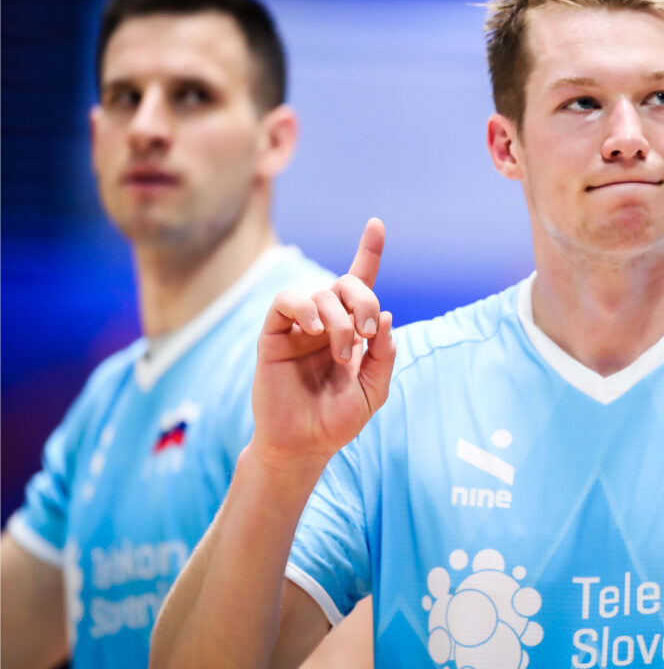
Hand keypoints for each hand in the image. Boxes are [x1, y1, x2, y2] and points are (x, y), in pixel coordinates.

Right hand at [250, 218, 396, 468]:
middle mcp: (325, 321)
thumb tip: (383, 316)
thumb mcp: (374, 389)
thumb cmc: (338, 419)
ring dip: (338, 319)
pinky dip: (303, 308)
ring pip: (320, 294)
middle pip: (346, 284)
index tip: (376, 223)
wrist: (304, 445)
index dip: (368, 251)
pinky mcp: (273, 335)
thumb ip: (384, 354)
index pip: (360, 281)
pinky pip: (285, 303)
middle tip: (366, 331)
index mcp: (352, 329)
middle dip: (364, 298)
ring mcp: (299, 327)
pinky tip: (314, 330)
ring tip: (341, 352)